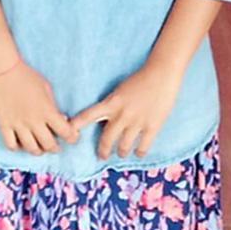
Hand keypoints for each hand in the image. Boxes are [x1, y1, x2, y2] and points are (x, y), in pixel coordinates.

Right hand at [0, 60, 79, 155]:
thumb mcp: (46, 88)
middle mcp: (34, 121)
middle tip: (56, 146)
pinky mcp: (4, 125)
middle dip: (55, 148)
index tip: (72, 137)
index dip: (71, 137)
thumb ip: (53, 107)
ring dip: (39, 151)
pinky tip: (21, 142)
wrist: (3, 70)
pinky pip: (11, 146)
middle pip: (49, 145)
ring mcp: (18, 125)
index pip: (65, 132)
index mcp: (47, 110)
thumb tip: (59, 120)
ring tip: (40, 147)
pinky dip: (18, 148)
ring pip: (31, 149)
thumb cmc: (27, 76)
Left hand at [68, 61, 182, 160]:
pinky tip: (137, 152)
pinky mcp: (152, 126)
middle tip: (101, 155)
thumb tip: (104, 120)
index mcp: (111, 103)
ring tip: (121, 153)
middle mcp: (121, 114)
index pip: (87, 116)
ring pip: (123, 147)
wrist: (161, 74)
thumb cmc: (140, 79)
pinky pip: (142, 147)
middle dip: (102, 151)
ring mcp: (137, 122)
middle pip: (106, 140)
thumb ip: (112, 105)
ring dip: (121, 152)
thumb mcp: (120, 91)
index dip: (76, 126)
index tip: (69, 135)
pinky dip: (138, 152)